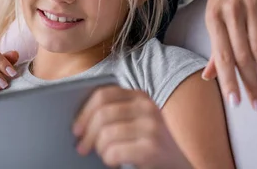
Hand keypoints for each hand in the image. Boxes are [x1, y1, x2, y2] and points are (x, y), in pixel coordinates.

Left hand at [73, 87, 190, 168]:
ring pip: (106, 134)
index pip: (103, 95)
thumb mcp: (135, 121)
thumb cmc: (149, 144)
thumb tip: (79, 120)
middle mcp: (147, 107)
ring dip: (100, 149)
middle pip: (102, 114)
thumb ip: (115, 113)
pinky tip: (113, 162)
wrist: (179, 165)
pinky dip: (109, 159)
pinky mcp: (152, 148)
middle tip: (81, 148)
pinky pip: (114, 151)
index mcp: (140, 96)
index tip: (76, 128)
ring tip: (103, 155)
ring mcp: (151, 127)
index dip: (84, 112)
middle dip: (87, 134)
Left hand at [203, 0, 256, 111]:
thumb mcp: (216, 14)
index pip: (221, 55)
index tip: (236, 103)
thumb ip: (215, 46)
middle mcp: (230, 12)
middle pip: (241, 55)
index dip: (229, 80)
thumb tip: (207, 76)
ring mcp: (251, 4)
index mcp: (213, 18)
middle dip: (251, 83)